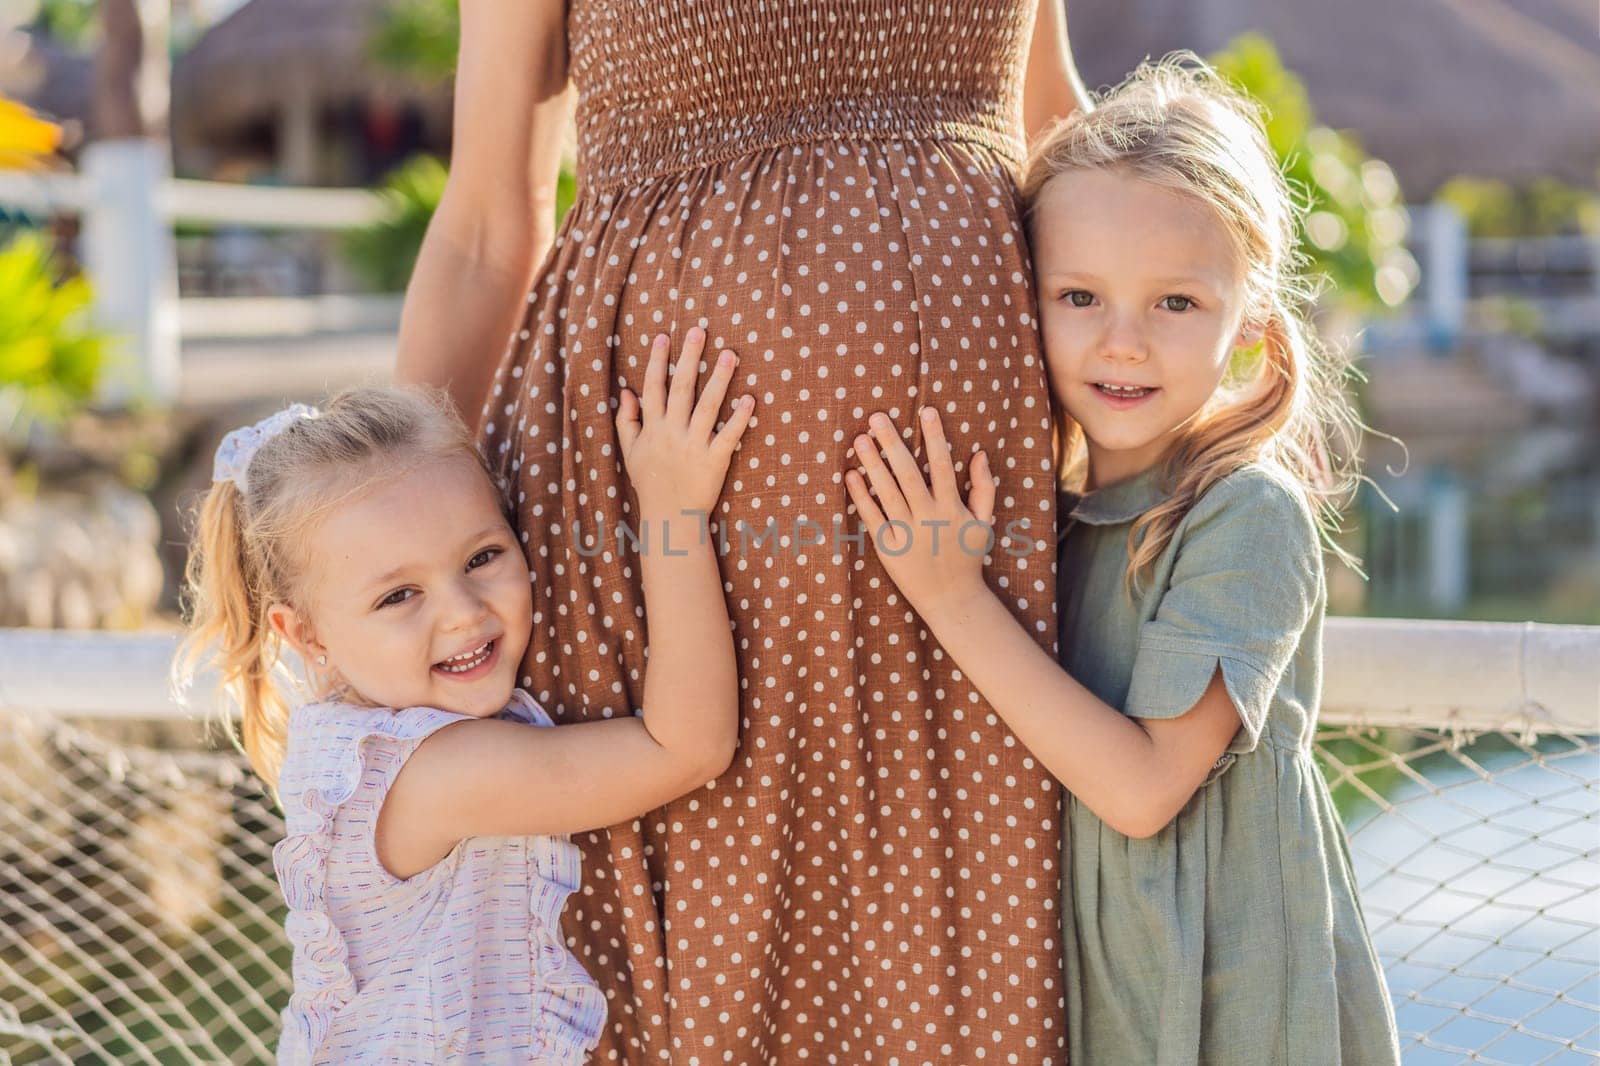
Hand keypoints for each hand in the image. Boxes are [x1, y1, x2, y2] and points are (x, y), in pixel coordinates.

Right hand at [616, 328, 754, 517]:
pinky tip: (750, 399)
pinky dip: (740, 418)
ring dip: (719, 379)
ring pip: (707, 406)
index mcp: (652, 428)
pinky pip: (729, 435)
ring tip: (730, 354)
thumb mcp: (630, 451)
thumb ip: (627, 420)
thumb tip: (626, 391)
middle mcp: (672, 432)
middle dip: (689, 358)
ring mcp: (694, 445)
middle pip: (681, 388)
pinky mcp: (715, 460)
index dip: (658, 361)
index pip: (653, 387)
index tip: (664, 336)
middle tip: (699, 331)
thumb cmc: (651, 482)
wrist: (669, 517)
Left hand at [845, 407, 997, 617]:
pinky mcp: (887, 548)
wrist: (951, 599)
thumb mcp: (983, 522)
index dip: (935, 438)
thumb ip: (983, 488)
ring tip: (860, 439)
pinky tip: (850, 475)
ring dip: (873, 464)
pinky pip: (872, 517)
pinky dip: (860, 497)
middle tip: (877, 417)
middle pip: (909, 474)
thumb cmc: (967, 556)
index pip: (943, 466)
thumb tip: (979, 453)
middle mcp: (928, 518)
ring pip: (887, 492)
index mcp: (952, 508)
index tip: (926, 411)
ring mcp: (906, 533)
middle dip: (894, 443)